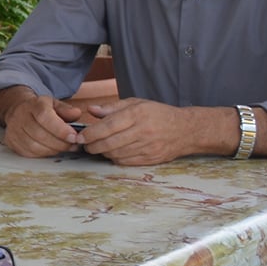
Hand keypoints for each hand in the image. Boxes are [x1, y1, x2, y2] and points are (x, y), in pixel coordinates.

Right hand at [0, 86, 88, 157]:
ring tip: (64, 148)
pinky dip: (43, 154)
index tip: (74, 137)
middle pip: (40, 134)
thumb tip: (76, 114)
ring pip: (34, 146)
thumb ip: (66, 110)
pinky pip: (29, 153)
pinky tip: (51, 149)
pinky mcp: (11, 142)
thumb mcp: (55, 104)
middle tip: (73, 145)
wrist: (19, 110)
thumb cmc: (41, 110)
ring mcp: (13, 130)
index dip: (60, 129)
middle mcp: (20, 116)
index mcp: (33, 105)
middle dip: (60, 143)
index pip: (45, 117)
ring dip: (53, 150)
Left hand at [74, 96, 219, 165]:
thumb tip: (91, 110)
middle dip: (93, 146)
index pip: (108, 126)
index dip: (91, 133)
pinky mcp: (150, 159)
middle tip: (85, 145)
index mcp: (138, 114)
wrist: (186, 130)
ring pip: (116, 154)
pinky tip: (112, 153)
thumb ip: (112, 107)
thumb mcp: (137, 103)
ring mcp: (147, 147)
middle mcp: (142, 131)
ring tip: (97, 147)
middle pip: (110, 143)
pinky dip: (115, 158)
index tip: (80, 136)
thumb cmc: (158, 114)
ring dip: (103, 153)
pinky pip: (126, 162)